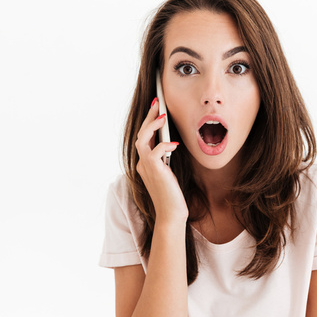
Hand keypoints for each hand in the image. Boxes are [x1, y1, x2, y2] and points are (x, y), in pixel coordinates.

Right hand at [135, 98, 187, 222]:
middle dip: (149, 117)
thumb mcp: (170, 172)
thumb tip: (172, 141)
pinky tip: (175, 144)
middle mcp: (142, 163)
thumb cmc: (173, 195)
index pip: (144, 138)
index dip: (149, 122)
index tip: (156, 109)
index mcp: (145, 163)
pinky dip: (165, 145)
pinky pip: (155, 151)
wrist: (171, 213)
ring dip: (152, 126)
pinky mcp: (153, 170)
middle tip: (157, 103)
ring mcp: (145, 167)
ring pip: (142, 139)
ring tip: (162, 116)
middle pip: (141, 134)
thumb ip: (167, 157)